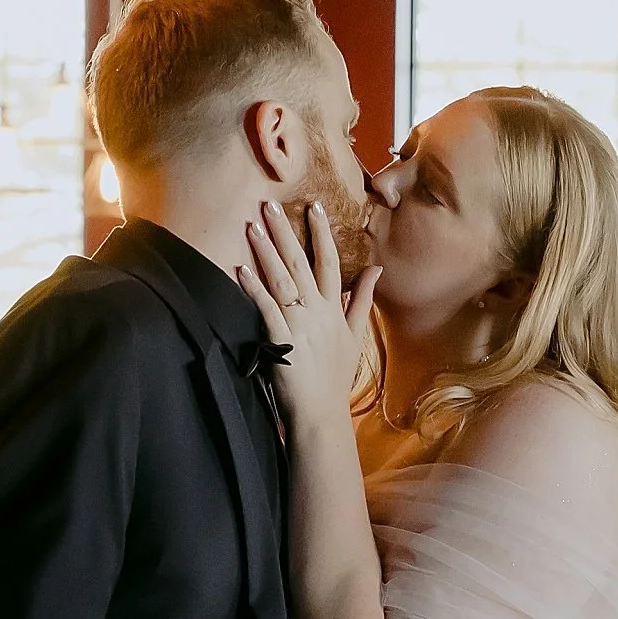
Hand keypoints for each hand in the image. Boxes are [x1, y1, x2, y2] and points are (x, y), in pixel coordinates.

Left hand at [238, 200, 379, 431]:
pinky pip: (266, 308)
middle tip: (268, 204)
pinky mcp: (281, 341)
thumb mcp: (355, 336)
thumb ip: (362, 300)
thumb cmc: (335, 377)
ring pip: (282, 279)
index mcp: (334, 308)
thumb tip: (376, 270)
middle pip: (301, 262)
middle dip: (284, 231)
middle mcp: (318, 311)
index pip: (329, 261)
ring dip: (266, 251)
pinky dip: (254, 288)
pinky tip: (241, 268)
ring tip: (252, 226)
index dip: (321, 232)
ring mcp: (300, 325)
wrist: (323, 413)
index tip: (313, 205)